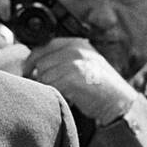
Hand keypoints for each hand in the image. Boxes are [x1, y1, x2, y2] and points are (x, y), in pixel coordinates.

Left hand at [23, 38, 137, 125]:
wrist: (120, 102)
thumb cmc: (101, 86)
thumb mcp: (85, 63)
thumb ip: (63, 58)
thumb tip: (34, 63)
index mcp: (77, 43)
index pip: (44, 46)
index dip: (32, 60)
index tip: (27, 70)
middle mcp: (75, 49)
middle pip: (41, 62)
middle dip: (41, 76)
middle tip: (50, 87)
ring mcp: (74, 62)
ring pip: (44, 75)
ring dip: (49, 86)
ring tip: (64, 91)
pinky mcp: (72, 77)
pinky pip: (51, 85)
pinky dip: (56, 93)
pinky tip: (68, 96)